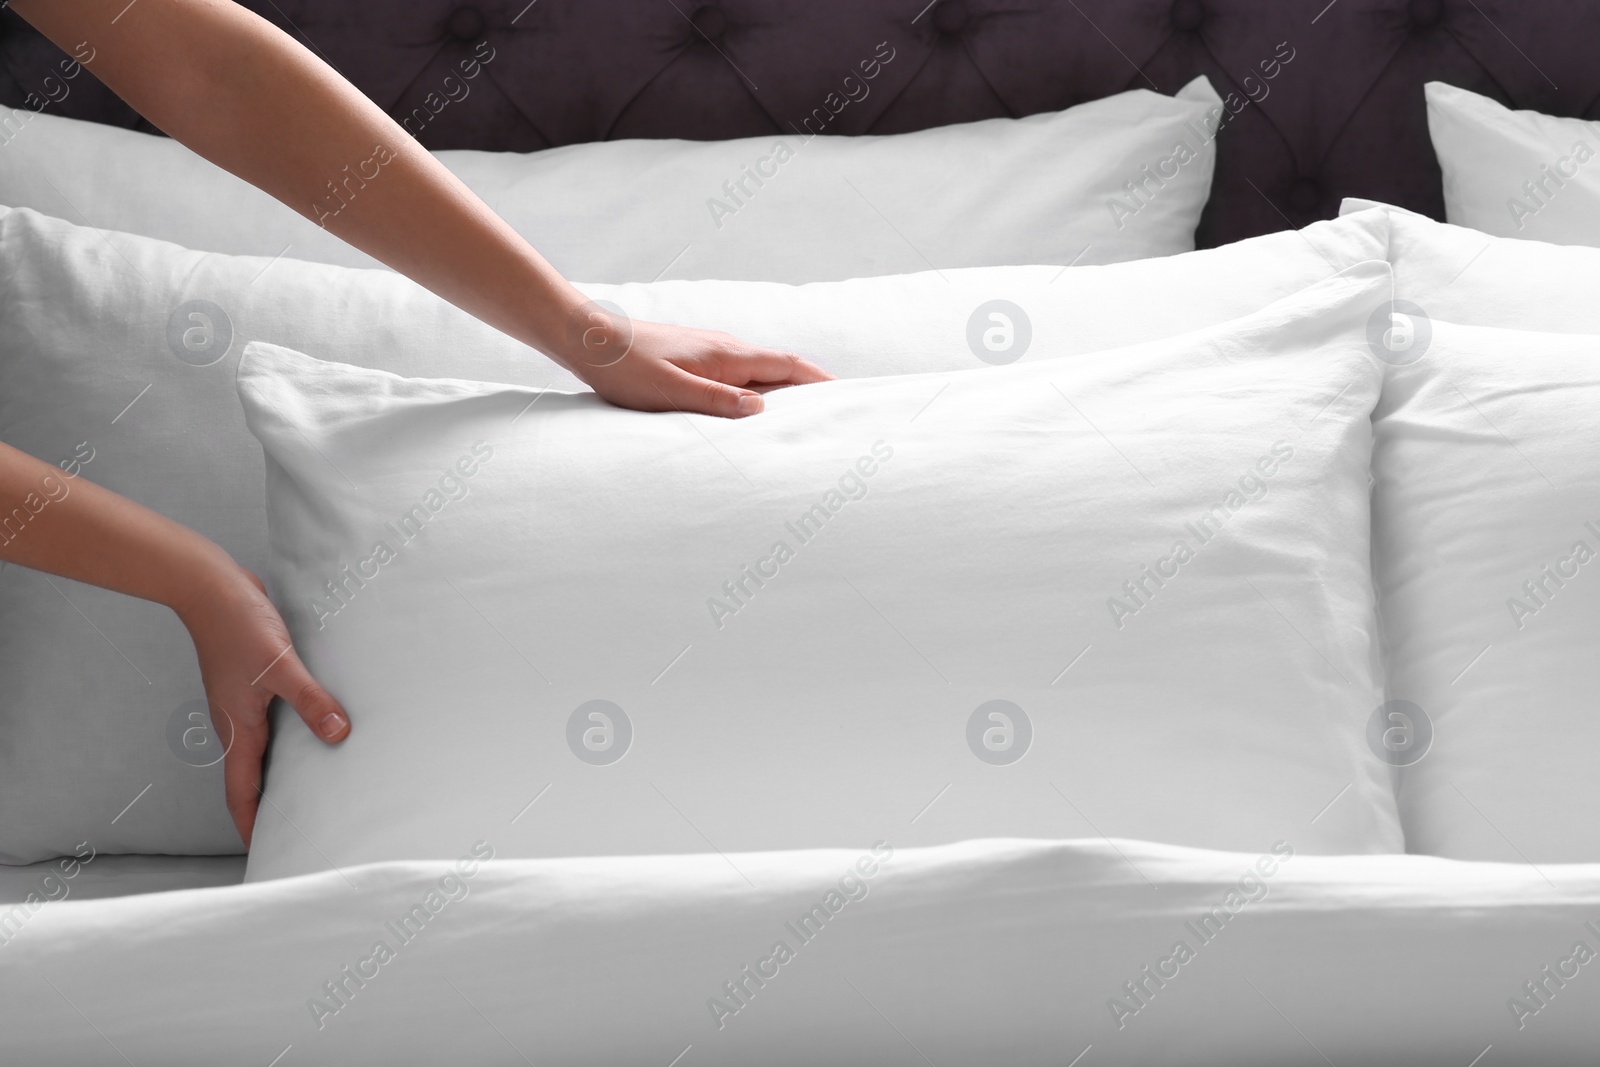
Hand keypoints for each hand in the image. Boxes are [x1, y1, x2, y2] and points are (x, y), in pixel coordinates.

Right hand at [175, 558, 349, 846]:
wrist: (212, 586)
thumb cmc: (238, 626)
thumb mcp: (279, 667)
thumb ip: (311, 701)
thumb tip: (340, 735)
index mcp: (238, 730)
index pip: (242, 794)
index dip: (253, 826)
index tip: (269, 853)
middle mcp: (238, 724)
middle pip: (253, 779)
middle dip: (272, 807)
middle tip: (301, 829)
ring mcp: (245, 704)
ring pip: (265, 750)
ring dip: (285, 771)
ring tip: (317, 789)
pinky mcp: (255, 683)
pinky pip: (275, 721)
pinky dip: (293, 735)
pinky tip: (319, 728)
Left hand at [563, 309, 835, 417]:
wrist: (588, 340)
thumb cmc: (624, 367)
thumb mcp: (670, 391)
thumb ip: (715, 401)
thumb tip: (761, 412)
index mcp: (727, 355)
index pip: (789, 366)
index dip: (821, 382)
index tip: (849, 396)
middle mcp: (726, 350)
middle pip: (781, 371)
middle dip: (811, 391)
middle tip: (837, 415)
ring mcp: (711, 354)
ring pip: (759, 375)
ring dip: (783, 395)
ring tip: (803, 421)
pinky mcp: (695, 361)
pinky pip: (738, 379)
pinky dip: (756, 394)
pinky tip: (751, 414)